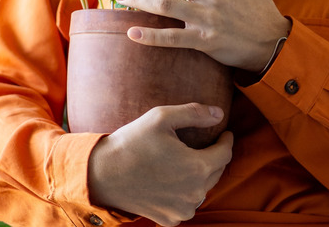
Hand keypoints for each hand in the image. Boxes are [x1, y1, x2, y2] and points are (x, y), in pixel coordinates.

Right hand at [88, 103, 232, 225]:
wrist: (101, 174)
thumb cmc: (131, 143)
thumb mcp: (161, 117)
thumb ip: (194, 113)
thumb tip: (219, 114)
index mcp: (197, 168)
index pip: (225, 153)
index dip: (226, 140)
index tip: (224, 133)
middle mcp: (194, 193)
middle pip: (216, 172)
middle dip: (214, 157)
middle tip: (205, 145)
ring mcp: (182, 210)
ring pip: (203, 190)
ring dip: (200, 176)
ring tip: (187, 161)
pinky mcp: (169, 220)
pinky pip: (186, 205)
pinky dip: (185, 193)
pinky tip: (174, 181)